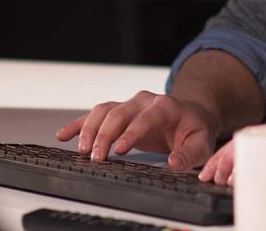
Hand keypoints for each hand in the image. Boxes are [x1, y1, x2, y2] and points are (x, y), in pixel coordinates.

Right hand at [56, 90, 218, 169]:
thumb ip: (189, 155)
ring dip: (90, 129)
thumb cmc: (194, 130)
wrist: (190, 115)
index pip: (145, 117)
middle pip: (119, 113)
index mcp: (165, 106)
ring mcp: (129, 104)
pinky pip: (95, 114)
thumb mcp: (201, 144)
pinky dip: (79, 124)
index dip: (131, 133)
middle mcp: (143, 101)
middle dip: (105, 135)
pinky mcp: (119, 112)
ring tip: (82, 151)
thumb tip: (173, 163)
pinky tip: (64, 134)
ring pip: (103, 110)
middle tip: (97, 157)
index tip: (119, 150)